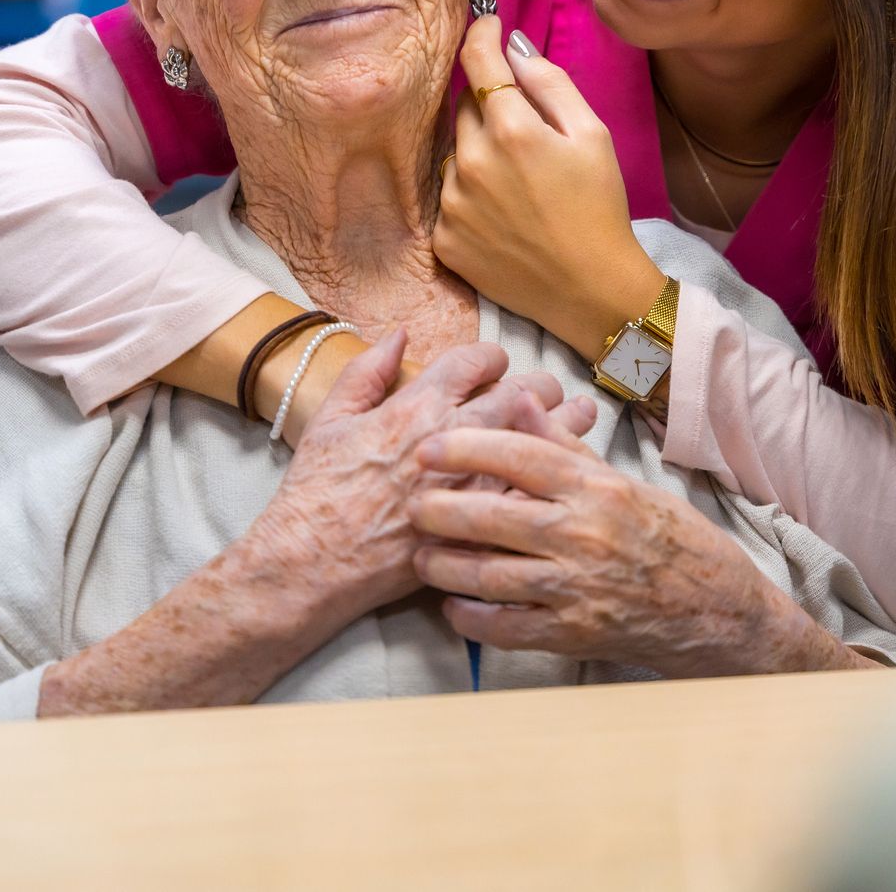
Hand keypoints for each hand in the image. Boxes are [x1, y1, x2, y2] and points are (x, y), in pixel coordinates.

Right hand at [240, 332, 596, 625]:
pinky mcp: (483, 522)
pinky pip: (534, 488)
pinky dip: (555, 473)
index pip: (477, 359)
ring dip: (565, 421)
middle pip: (523, 391)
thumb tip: (399, 334)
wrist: (316, 560)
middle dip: (539, 384)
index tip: (495, 366)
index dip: (492, 357)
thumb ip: (368, 370)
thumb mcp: (330, 418)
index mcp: (418, 404)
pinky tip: (568, 470)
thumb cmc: (317, 491)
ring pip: (542, 437)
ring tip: (579, 415)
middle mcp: (455, 436)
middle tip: (545, 390)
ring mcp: (475, 481)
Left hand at [407, 428, 869, 676]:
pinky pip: (508, 628)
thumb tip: (518, 397)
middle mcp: (585, 535)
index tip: (427, 445)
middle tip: (409, 502)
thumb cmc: (671, 538)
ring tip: (419, 556)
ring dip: (445, 567)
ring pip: (491, 575)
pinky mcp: (573, 635)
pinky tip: (453, 607)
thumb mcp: (625, 481)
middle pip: (494, 516)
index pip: (521, 457)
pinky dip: (473, 618)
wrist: (718, 611)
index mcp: (596, 488)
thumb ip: (564, 445)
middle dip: (441, 509)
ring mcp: (578, 589)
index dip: (467, 448)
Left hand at [435, 17, 665, 361]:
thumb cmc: (601, 209)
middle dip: (490, 104)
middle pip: (464, 107)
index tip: (487, 23)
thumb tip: (514, 47)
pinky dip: (471, 194)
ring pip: (455, 153)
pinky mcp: (444, 240)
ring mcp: (452, 204)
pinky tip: (505, 213)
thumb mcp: (592, 136)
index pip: (477, 61)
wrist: (590, 291)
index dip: (481, 34)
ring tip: (520, 183)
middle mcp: (470, 162)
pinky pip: (449, 197)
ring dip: (479, 152)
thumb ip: (550, 83)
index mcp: (510, 130)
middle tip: (526, 129)